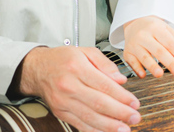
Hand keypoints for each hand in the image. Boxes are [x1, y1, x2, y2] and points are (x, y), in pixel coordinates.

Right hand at [14, 46, 140, 131]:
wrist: (38, 69)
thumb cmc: (63, 59)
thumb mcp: (85, 51)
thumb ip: (105, 63)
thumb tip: (120, 79)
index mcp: (77, 67)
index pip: (104, 85)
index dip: (122, 96)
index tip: (134, 103)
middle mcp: (68, 85)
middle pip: (98, 103)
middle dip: (120, 113)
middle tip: (135, 117)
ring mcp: (63, 101)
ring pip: (90, 117)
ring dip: (110, 126)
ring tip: (125, 129)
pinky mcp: (60, 112)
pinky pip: (80, 124)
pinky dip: (95, 130)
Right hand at [122, 16, 173, 78]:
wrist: (135, 24)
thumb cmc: (154, 29)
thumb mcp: (165, 29)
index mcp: (156, 28)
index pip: (170, 43)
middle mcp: (144, 35)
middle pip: (159, 51)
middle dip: (171, 64)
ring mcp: (134, 44)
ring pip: (145, 57)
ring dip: (152, 66)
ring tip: (160, 75)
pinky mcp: (127, 53)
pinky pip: (132, 62)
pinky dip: (137, 69)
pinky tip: (143, 75)